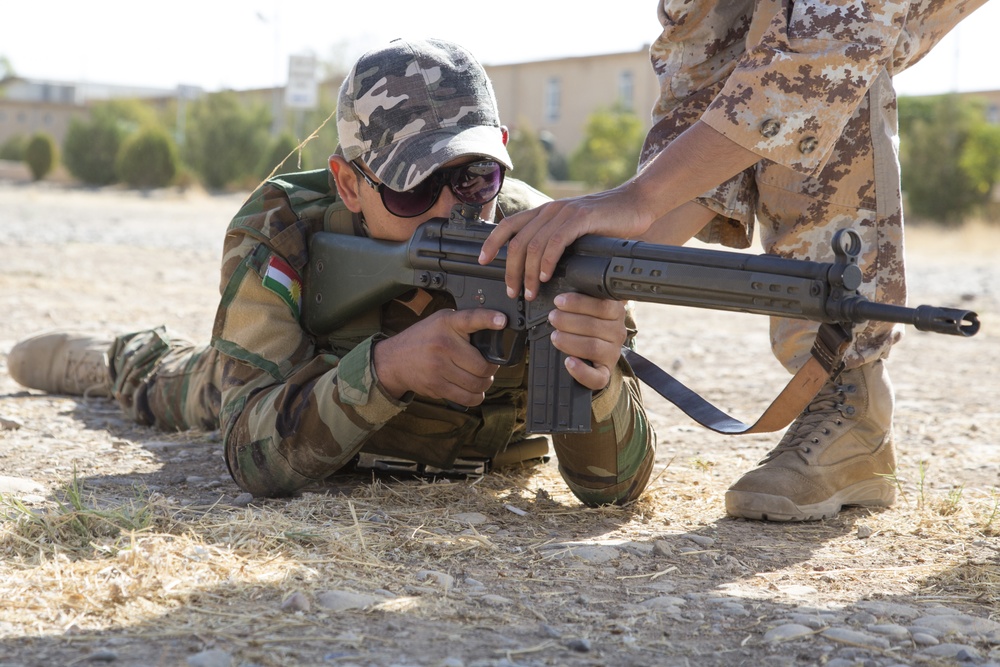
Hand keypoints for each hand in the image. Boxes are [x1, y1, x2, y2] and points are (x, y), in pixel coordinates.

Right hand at [374, 309, 505, 405]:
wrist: (394, 360)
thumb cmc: (424, 339)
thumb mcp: (441, 322)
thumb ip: (464, 325)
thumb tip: (495, 333)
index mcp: (447, 324)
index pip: (471, 319)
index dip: (488, 319)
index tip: (502, 321)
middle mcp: (443, 344)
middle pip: (482, 365)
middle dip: (491, 369)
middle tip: (488, 366)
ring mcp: (439, 367)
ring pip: (477, 383)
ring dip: (485, 384)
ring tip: (481, 378)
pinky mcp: (436, 386)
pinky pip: (467, 398)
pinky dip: (476, 396)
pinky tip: (473, 390)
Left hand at [479, 185, 650, 301]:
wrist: (636, 203)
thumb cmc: (607, 222)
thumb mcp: (575, 232)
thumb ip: (557, 244)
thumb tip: (540, 270)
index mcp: (545, 213)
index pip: (509, 225)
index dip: (492, 242)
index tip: (481, 261)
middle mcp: (550, 210)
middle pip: (518, 241)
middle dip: (510, 270)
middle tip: (512, 292)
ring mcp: (564, 213)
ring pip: (534, 244)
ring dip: (529, 272)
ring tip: (530, 292)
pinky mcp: (581, 218)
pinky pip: (556, 241)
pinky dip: (548, 261)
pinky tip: (546, 276)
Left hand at [547, 293, 627, 390]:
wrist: (595, 354)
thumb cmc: (586, 326)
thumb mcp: (588, 309)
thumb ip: (582, 301)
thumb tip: (562, 295)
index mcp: (616, 313)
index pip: (602, 305)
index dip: (578, 302)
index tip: (559, 301)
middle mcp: (617, 333)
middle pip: (594, 326)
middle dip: (567, 321)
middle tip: (552, 318)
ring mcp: (612, 354)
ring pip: (592, 347)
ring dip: (569, 341)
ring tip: (555, 336)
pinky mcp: (605, 373)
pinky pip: (597, 377)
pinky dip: (581, 371)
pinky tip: (569, 362)